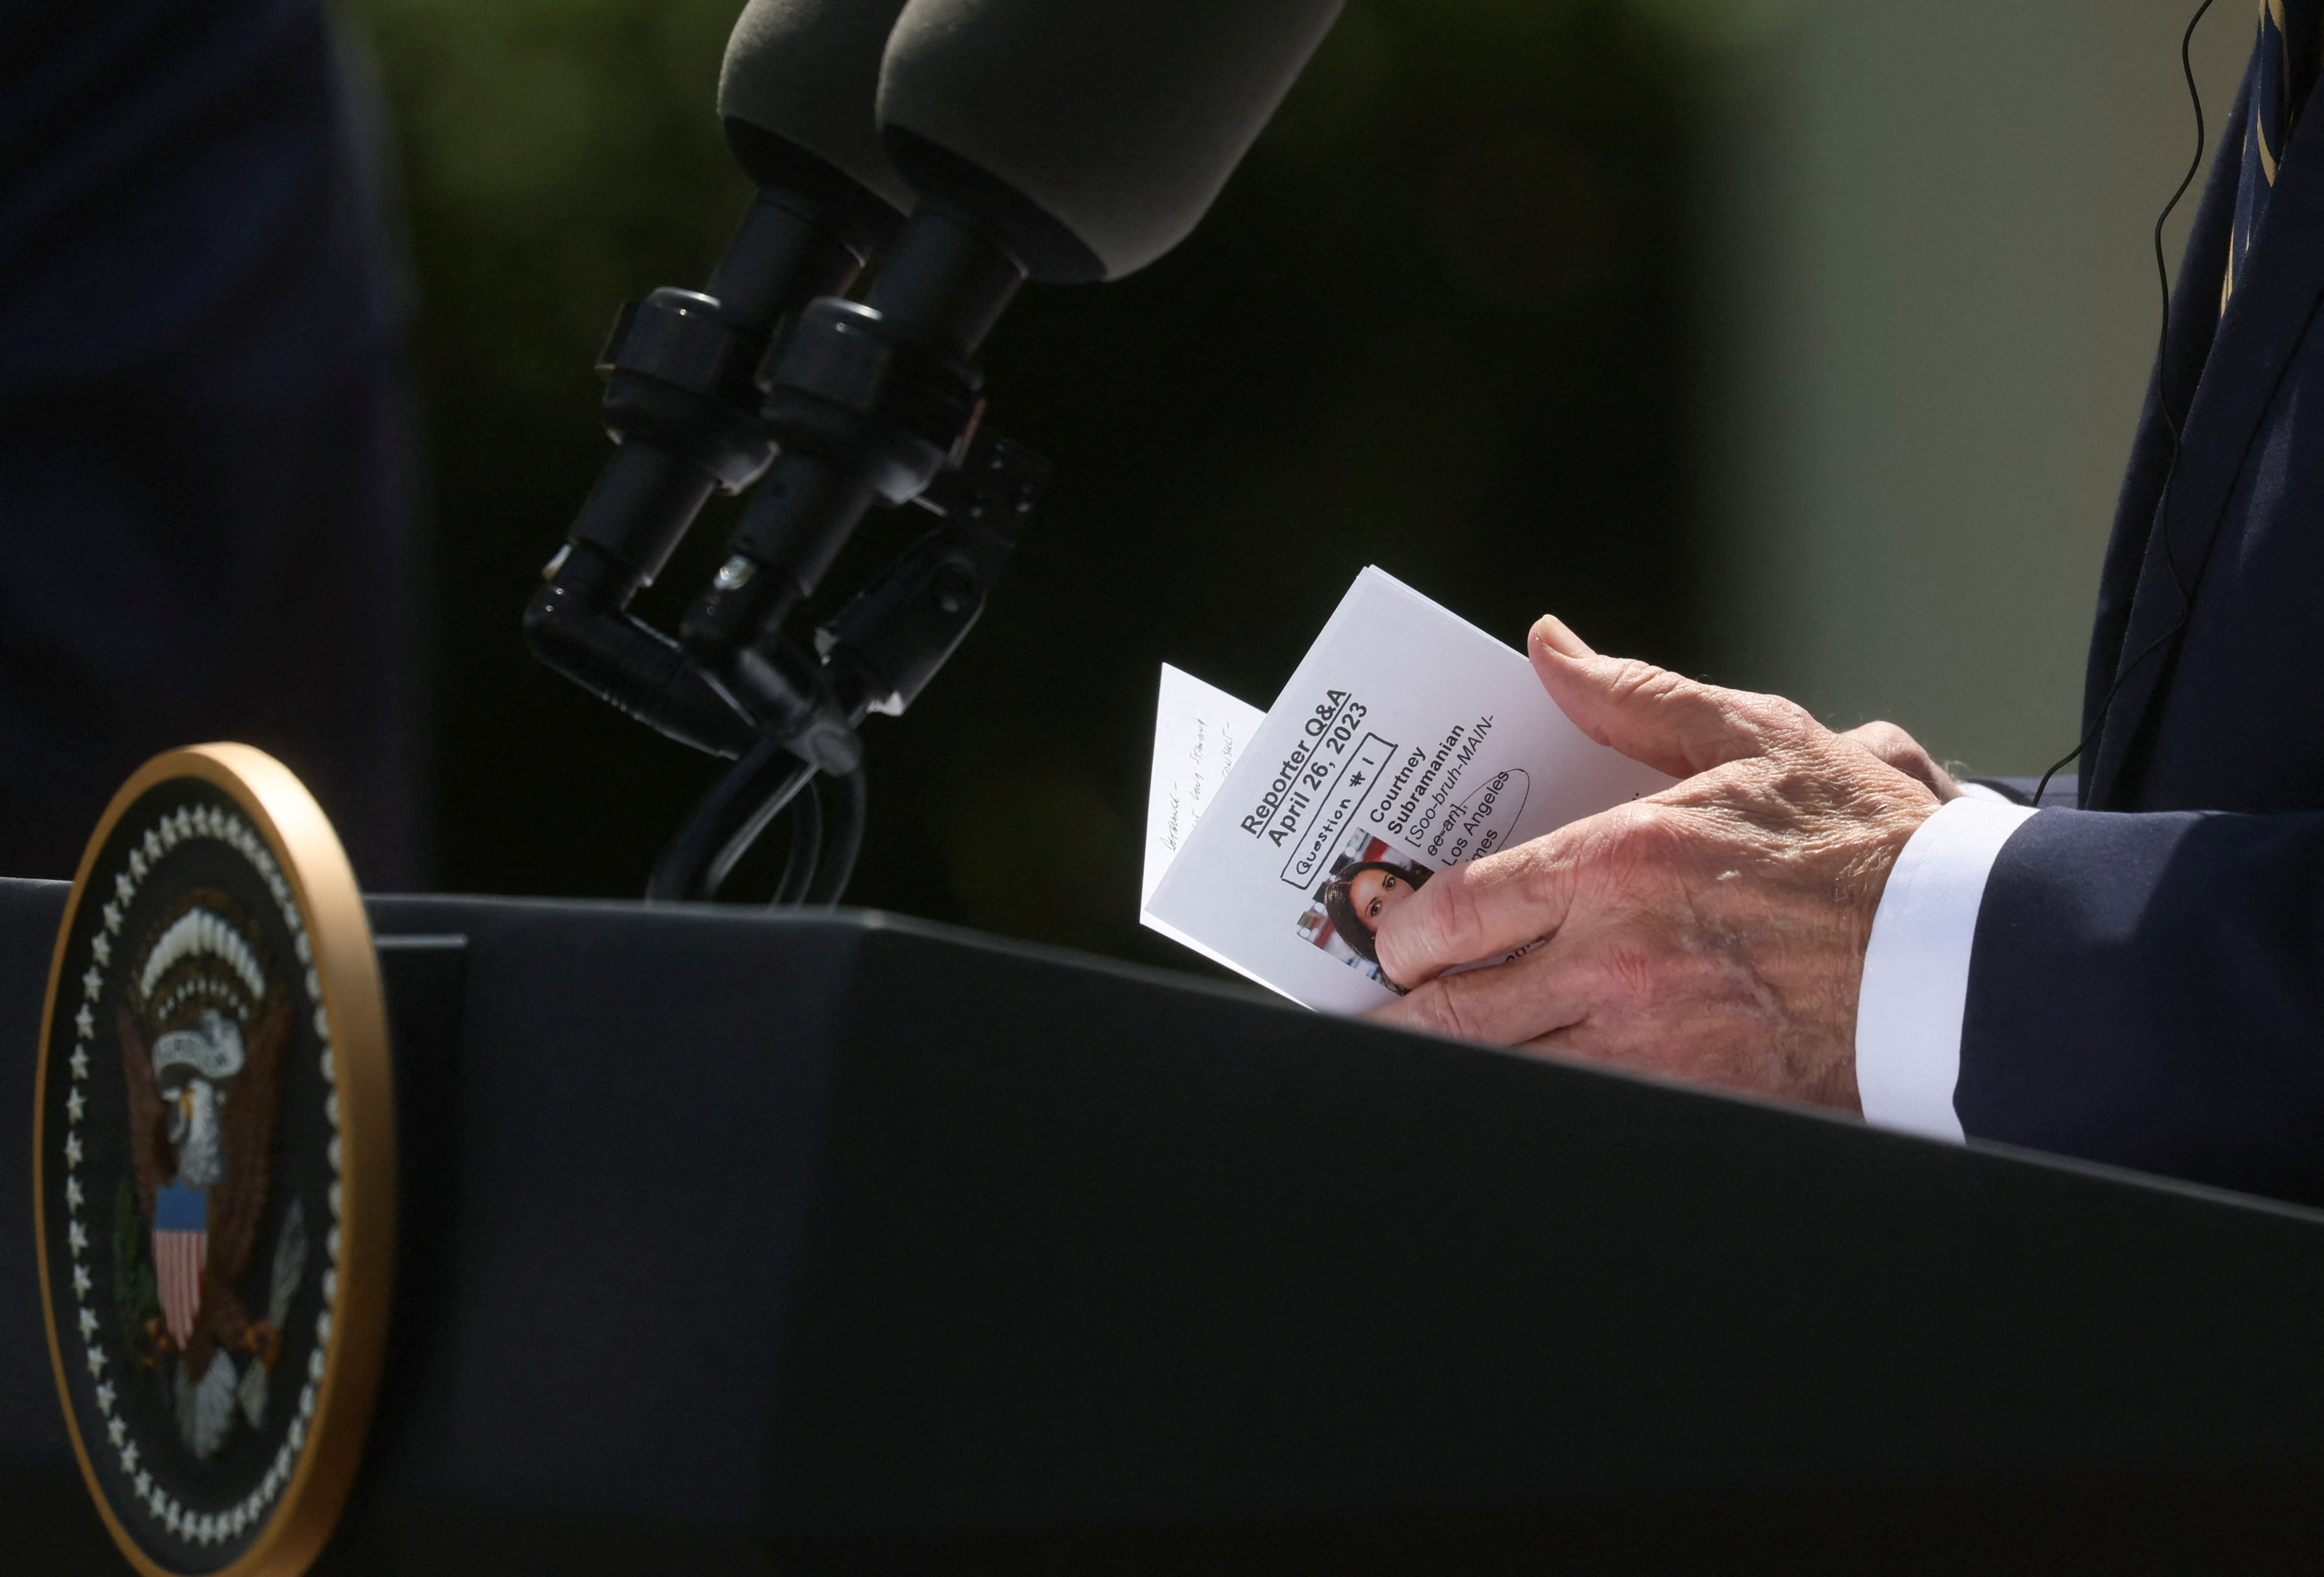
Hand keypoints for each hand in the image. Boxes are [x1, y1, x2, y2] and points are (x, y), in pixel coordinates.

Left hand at [1365, 617, 1953, 1111]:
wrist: (1974, 955)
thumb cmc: (1869, 842)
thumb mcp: (1756, 737)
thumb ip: (1634, 698)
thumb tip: (1546, 648)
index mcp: (1623, 862)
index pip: (1463, 908)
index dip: (1407, 930)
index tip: (1394, 935)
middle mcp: (1622, 961)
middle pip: (1461, 1010)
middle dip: (1402, 1013)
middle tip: (1378, 1007)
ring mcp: (1655, 1045)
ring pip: (1508, 1074)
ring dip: (1457, 1064)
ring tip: (1427, 1053)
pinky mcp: (1697, 1101)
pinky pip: (1584, 1111)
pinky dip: (1540, 1100)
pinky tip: (1525, 1087)